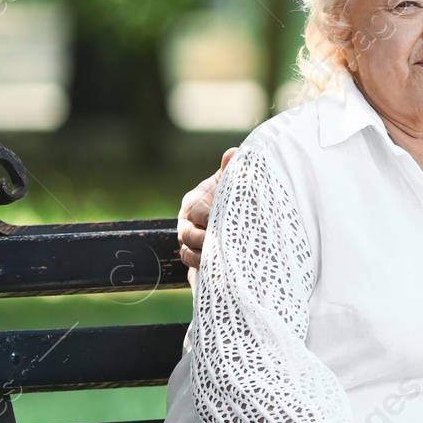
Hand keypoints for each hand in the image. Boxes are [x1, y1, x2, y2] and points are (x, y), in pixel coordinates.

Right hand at [177, 147, 236, 269]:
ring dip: (204, 258)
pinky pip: (193, 267)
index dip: (209, 217)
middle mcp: (187, 223)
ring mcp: (189, 242)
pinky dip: (205, 269)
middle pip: (188, 235)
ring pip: (188, 253)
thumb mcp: (232, 182)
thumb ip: (232, 170)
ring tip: (224, 260)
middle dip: (206, 240)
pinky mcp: (196, 259)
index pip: (197, 211)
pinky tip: (222, 270)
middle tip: (226, 244)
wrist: (235, 220)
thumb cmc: (232, 196)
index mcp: (193, 202)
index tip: (223, 222)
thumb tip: (233, 152)